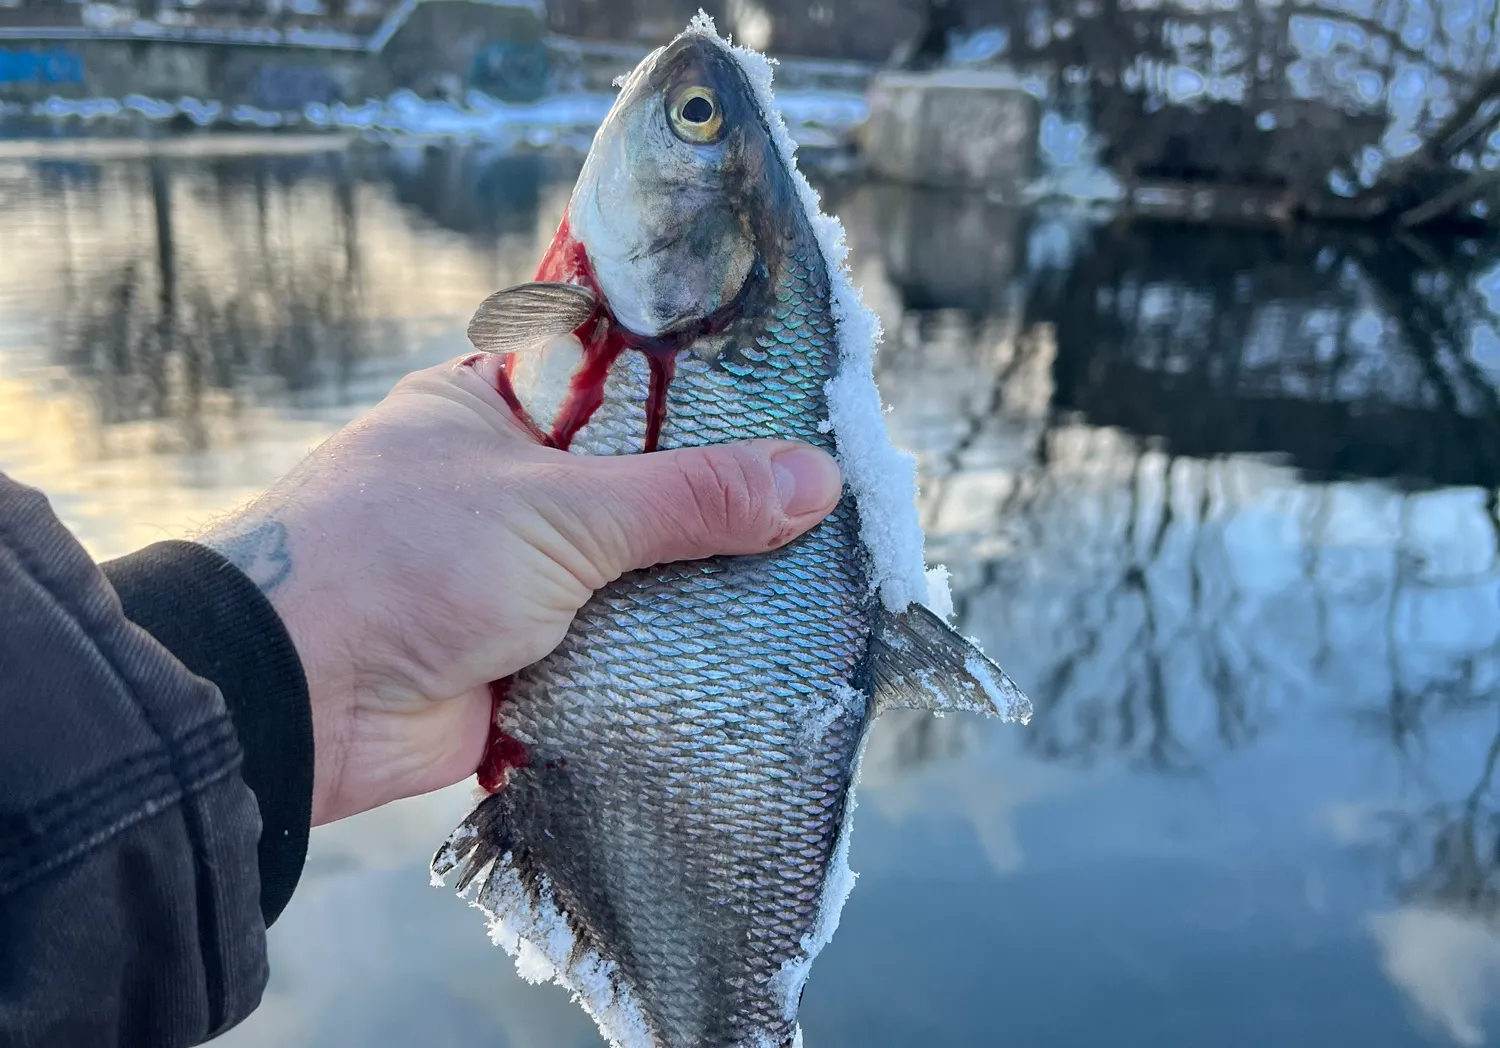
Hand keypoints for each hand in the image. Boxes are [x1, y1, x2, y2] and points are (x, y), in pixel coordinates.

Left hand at [198, 353, 843, 825]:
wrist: (295, 701)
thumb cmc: (404, 556)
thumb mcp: (558, 508)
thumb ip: (688, 498)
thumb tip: (816, 480)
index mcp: (487, 411)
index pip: (609, 383)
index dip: (694, 392)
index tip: (783, 399)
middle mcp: (500, 490)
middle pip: (632, 488)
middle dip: (711, 504)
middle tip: (817, 498)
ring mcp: (512, 579)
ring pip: (630, 574)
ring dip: (697, 586)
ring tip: (810, 576)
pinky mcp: (524, 661)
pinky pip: (618, 650)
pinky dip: (669, 656)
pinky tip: (754, 649)